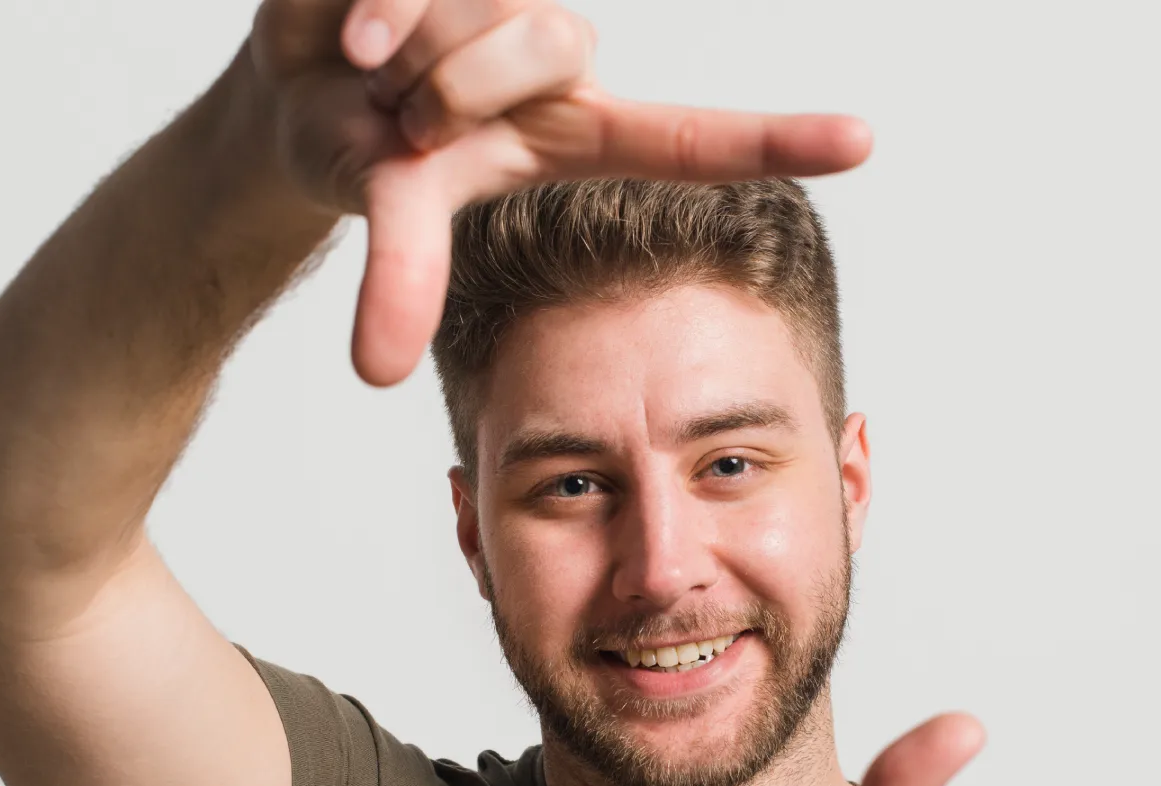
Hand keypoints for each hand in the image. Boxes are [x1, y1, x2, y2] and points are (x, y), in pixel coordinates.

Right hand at [249, 0, 871, 386]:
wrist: (297, 91)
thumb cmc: (373, 154)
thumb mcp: (398, 210)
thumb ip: (402, 280)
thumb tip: (375, 374)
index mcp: (572, 131)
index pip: (687, 136)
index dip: (773, 141)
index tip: (863, 142)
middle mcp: (557, 56)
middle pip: (555, 46)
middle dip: (461, 95)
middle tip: (409, 123)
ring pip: (490, 10)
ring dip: (410, 59)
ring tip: (374, 78)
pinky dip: (375, 17)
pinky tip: (351, 40)